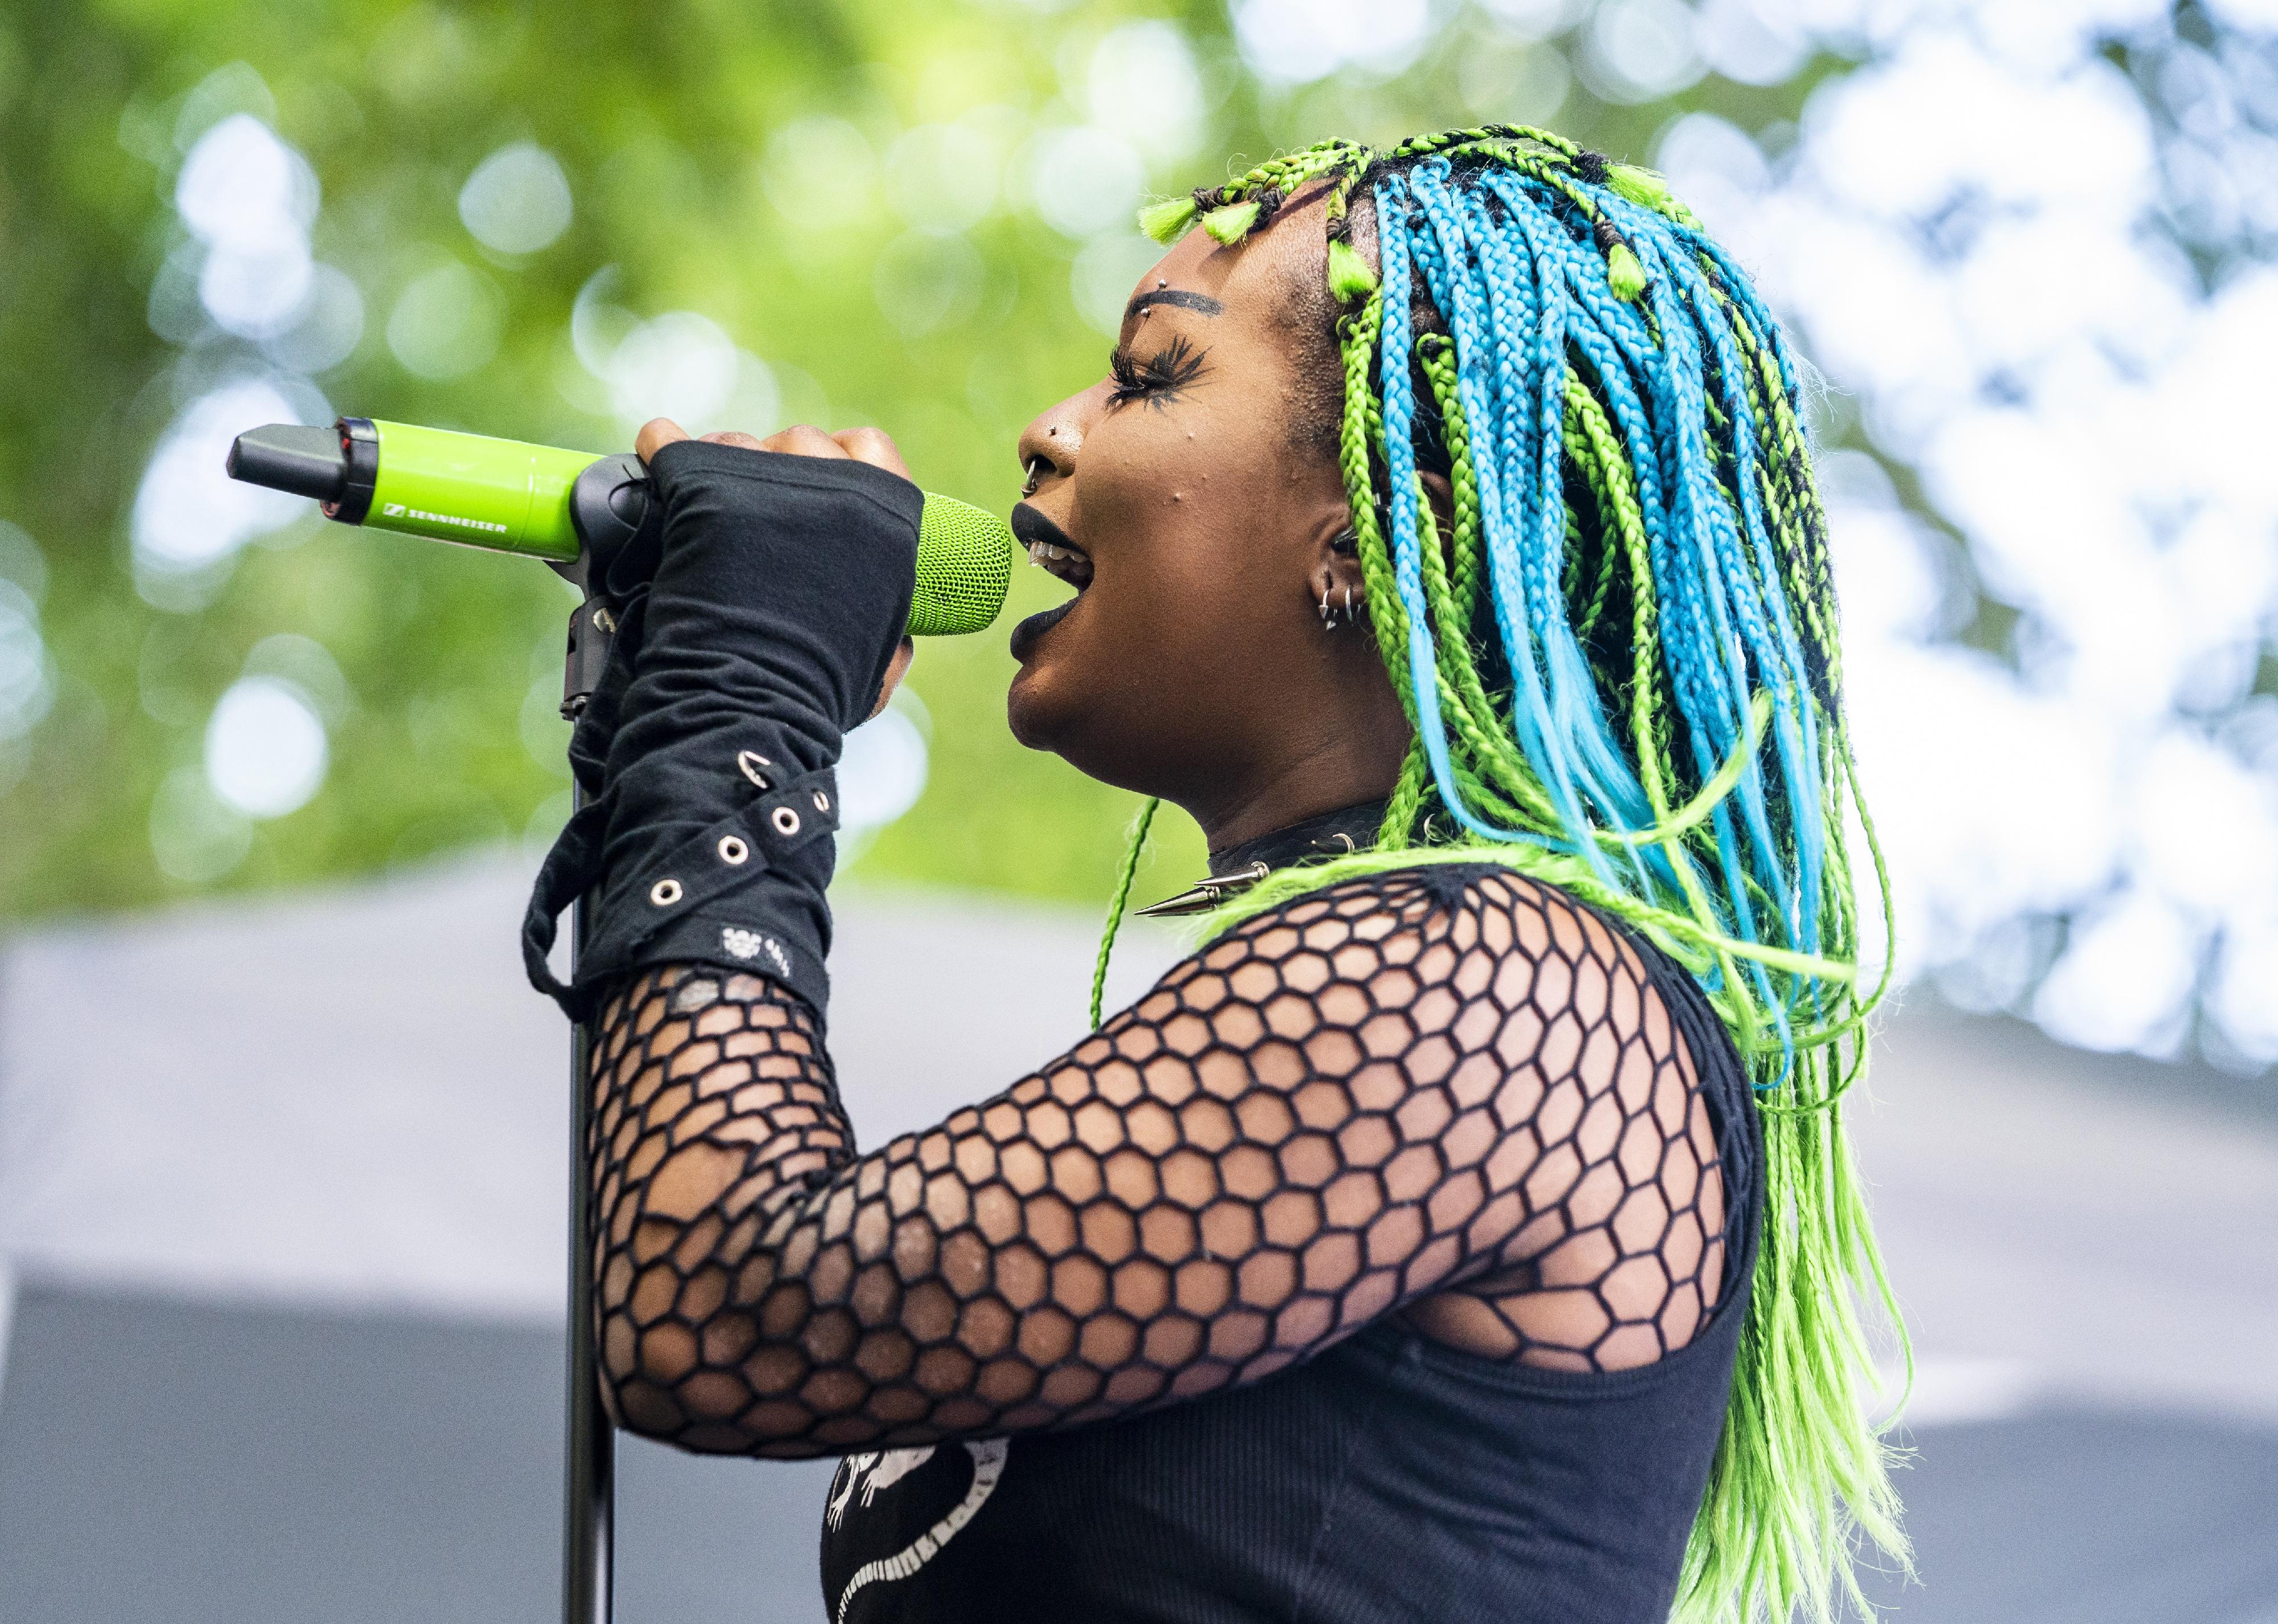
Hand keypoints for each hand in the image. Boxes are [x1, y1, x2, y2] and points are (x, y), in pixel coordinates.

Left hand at [634, 417, 915, 720]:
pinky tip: (656, 456)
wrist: (750, 704)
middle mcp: (833, 485)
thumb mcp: (882, 662)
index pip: (868, 446)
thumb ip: (894, 631)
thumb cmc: (817, 692)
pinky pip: (673, 444)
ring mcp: (767, 481)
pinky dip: (661, 448)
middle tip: (752, 508)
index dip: (839, 457)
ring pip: (737, 443)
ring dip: (722, 465)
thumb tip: (901, 635)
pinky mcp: (704, 488)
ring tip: (705, 508)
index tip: (813, 479)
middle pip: (799, 441)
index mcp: (885, 517)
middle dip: (775, 465)